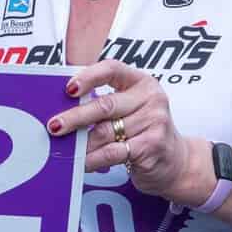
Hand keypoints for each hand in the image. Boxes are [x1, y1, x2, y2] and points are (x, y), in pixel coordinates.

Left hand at [48, 59, 195, 198]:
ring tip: (64, 148)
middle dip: (75, 117)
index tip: (68, 88)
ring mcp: (155, 122)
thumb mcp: (129, 109)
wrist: (177, 161)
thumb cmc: (144, 131)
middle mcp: (151, 99)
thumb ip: (103, 104)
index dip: (88, 77)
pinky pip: (112, 153)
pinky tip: (81, 162)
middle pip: (104, 105)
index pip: (112, 69)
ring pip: (105, 133)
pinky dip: (92, 159)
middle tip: (54, 126)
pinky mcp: (152, 146)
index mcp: (141, 82)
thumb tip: (62, 108)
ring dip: (81, 143)